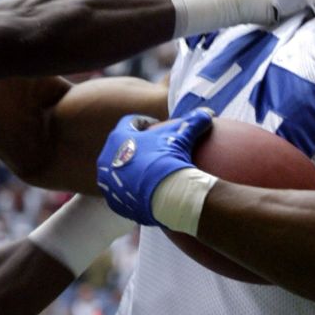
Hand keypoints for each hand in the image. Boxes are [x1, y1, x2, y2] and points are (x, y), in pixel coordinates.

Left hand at [95, 108, 213, 225]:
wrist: (165, 195)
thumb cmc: (169, 159)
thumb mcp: (183, 134)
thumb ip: (194, 120)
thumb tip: (207, 112)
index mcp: (118, 137)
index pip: (130, 123)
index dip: (144, 123)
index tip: (156, 127)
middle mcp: (107, 158)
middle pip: (121, 147)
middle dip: (135, 147)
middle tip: (153, 151)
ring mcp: (109, 182)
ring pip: (119, 171)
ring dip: (131, 169)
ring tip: (149, 173)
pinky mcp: (115, 201)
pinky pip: (122, 192)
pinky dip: (132, 190)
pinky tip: (147, 191)